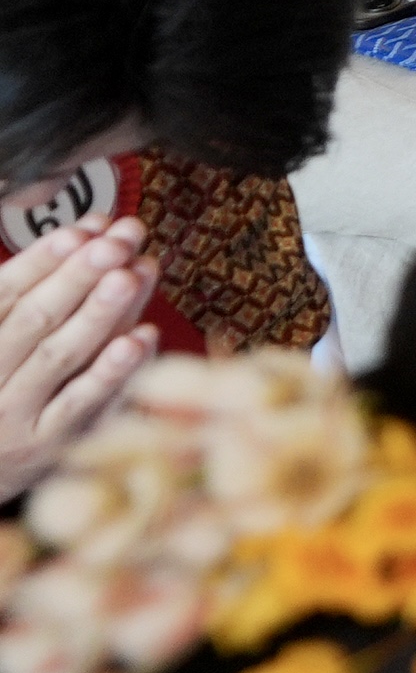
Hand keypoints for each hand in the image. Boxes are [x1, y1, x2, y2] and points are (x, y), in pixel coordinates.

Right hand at [0, 224, 155, 502]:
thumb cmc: (4, 383)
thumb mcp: (6, 333)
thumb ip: (44, 287)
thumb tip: (96, 228)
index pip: (3, 295)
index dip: (43, 260)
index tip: (83, 229)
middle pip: (33, 321)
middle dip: (78, 277)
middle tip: (119, 241)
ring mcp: (16, 413)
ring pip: (58, 358)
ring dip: (98, 315)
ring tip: (130, 275)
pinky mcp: (50, 444)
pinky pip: (84, 405)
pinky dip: (114, 371)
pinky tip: (145, 337)